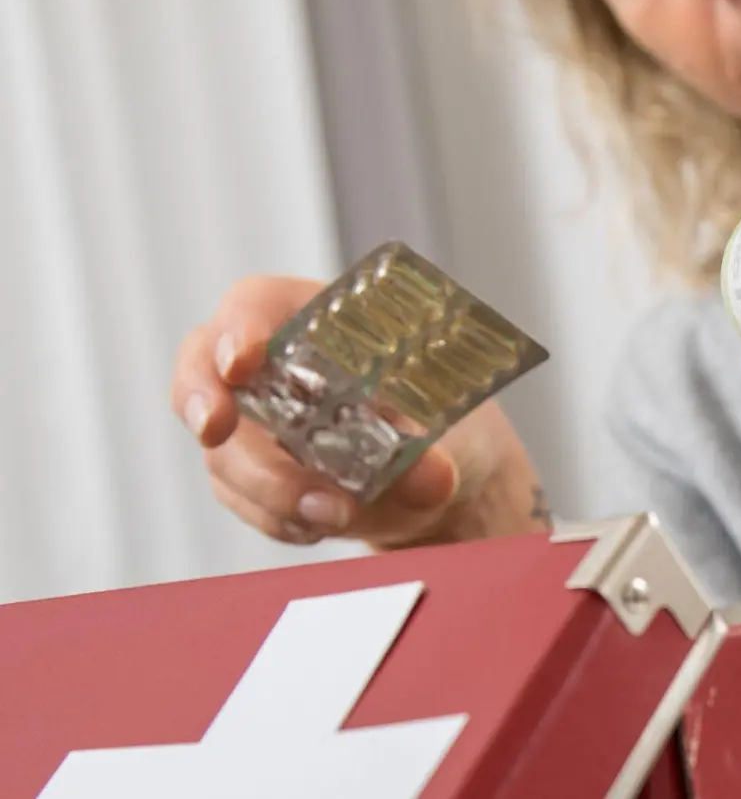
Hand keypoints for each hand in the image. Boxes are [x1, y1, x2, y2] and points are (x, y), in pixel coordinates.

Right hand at [170, 276, 541, 550]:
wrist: (439, 478)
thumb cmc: (439, 425)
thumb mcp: (448, 433)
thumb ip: (431, 454)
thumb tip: (431, 475)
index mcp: (319, 323)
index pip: (257, 304)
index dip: (238, 326)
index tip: (241, 361)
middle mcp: (272, 366)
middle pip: (204, 367)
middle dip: (203, 401)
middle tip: (218, 432)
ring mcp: (254, 422)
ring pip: (223, 450)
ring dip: (268, 488)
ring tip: (334, 514)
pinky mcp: (252, 475)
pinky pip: (241, 499)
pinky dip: (278, 518)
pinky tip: (321, 526)